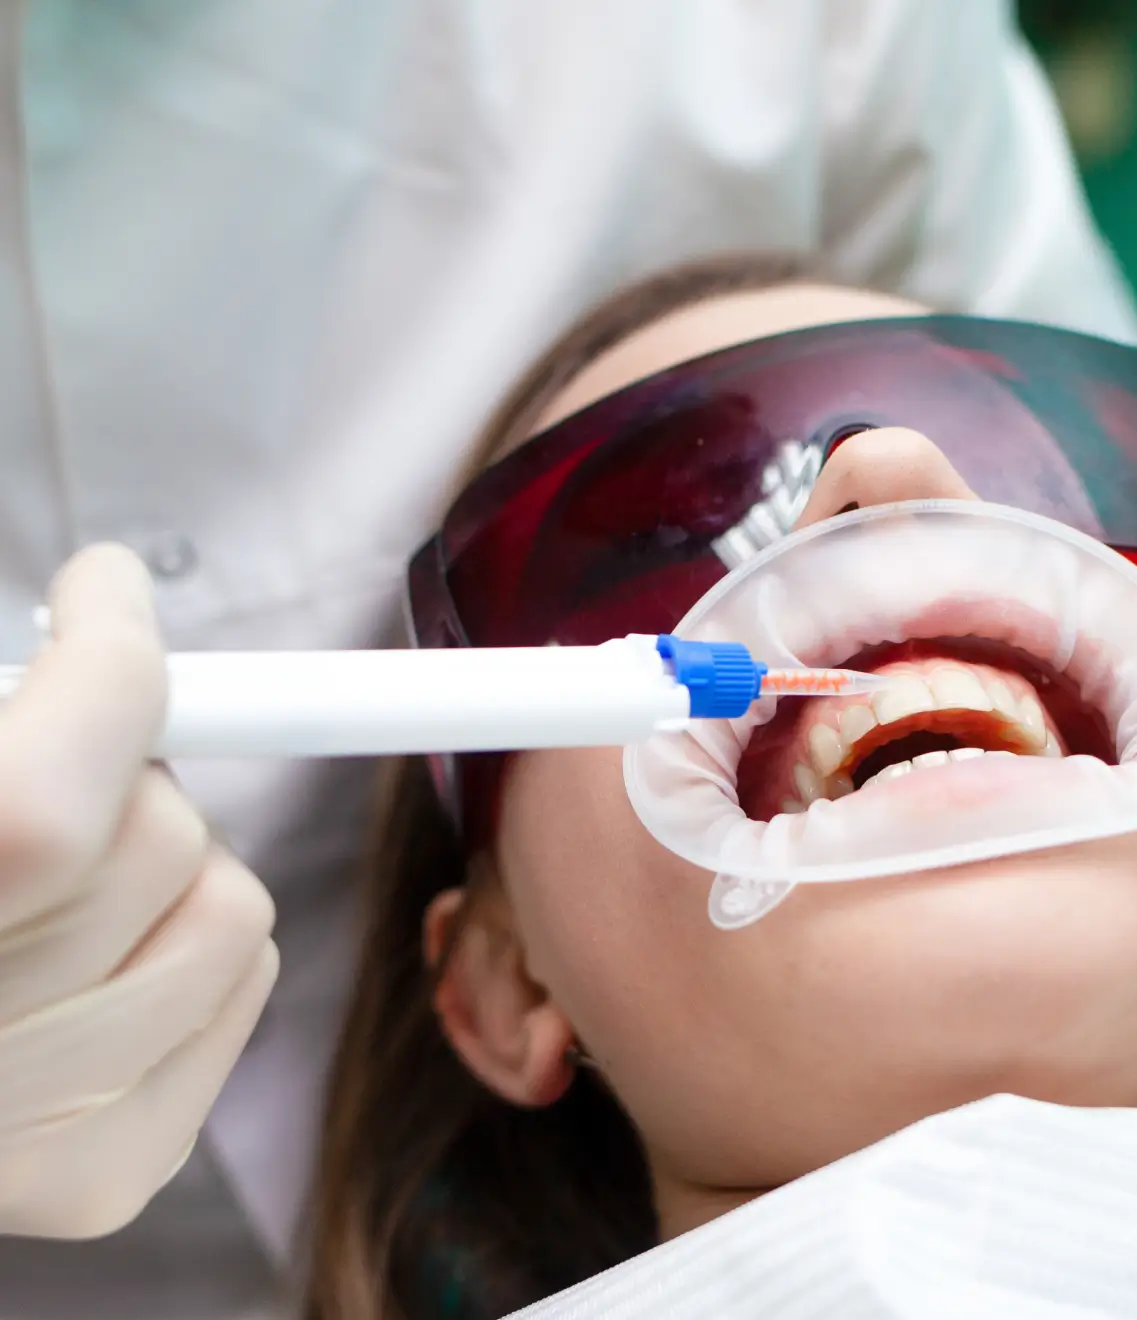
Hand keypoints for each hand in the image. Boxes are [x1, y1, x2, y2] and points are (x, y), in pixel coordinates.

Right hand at [0, 546, 276, 1237]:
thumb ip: (15, 725)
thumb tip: (109, 599)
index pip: (50, 795)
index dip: (105, 662)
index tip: (102, 596)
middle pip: (163, 839)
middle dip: (128, 772)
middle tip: (54, 768)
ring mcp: (38, 1137)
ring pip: (232, 912)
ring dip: (174, 861)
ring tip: (64, 869)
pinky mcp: (103, 1179)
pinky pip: (239, 989)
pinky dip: (190, 944)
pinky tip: (90, 954)